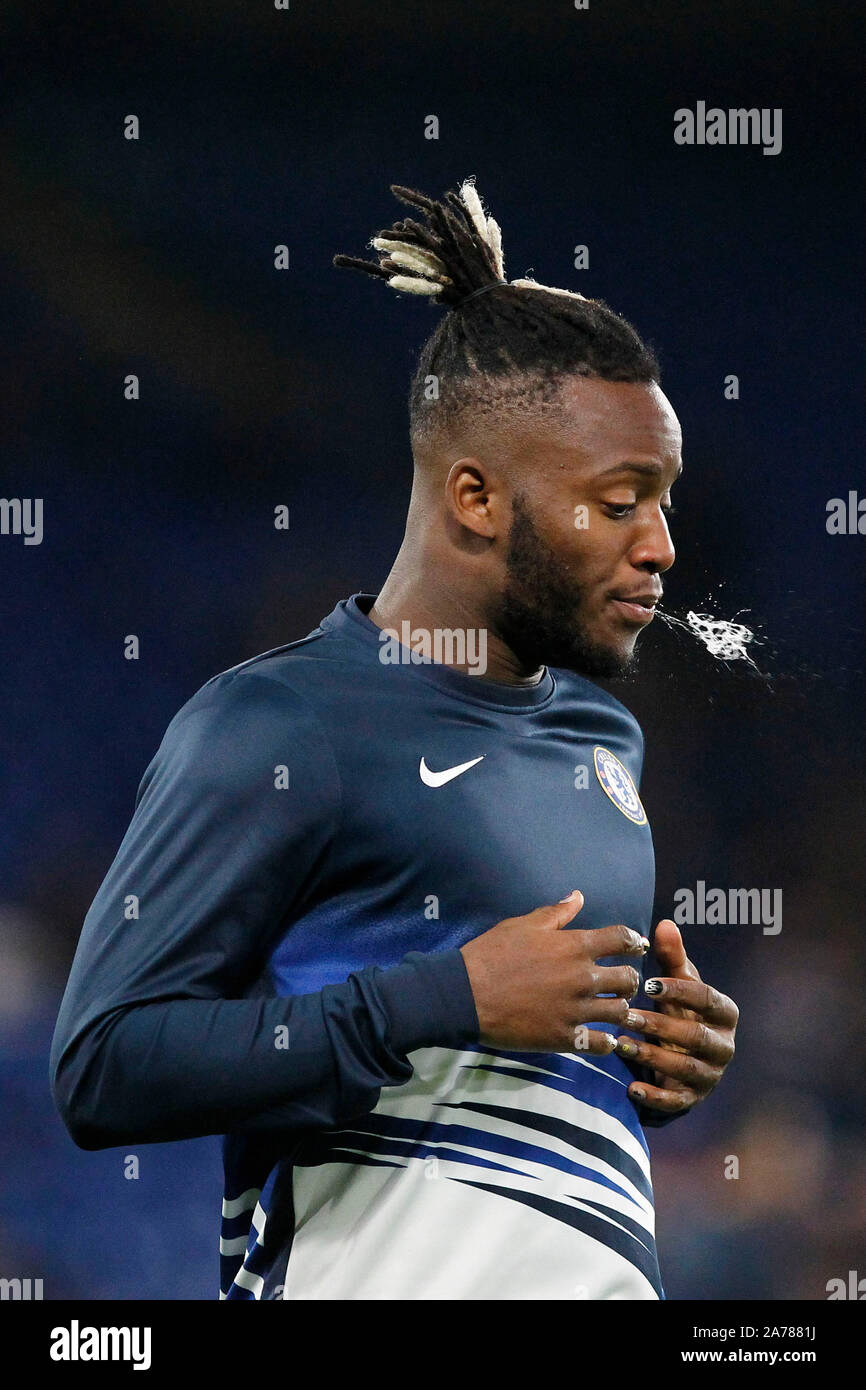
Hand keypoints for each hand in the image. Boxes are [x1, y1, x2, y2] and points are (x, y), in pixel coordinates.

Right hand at [459, 890, 649, 1053]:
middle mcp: (583, 978)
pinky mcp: (564, 1037)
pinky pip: (601, 1044)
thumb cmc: (492, 954)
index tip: (637, 946)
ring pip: (619, 1012)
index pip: (621, 939)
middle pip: (628, 978)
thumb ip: (555, 913)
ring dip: (620, 1009)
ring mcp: (576, 1010)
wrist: (466, 994)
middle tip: (623, 982)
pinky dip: (606, 1042)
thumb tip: (578, 896)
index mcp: (575, 947)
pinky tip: (602, 1038)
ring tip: (613, 1009)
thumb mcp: (523, 925)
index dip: (634, 941)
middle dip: (630, 979)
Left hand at [615, 919, 737, 1113]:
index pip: (708, 999)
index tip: (648, 984)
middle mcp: (724, 1045)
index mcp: (725, 1013)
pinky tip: (630, 1087)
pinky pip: (676, 1101)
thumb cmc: (679, 1008)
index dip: (680, 992)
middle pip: (695, 1036)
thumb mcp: (676, 982)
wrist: (682, 1052)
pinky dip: (654, 1096)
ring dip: (652, 1056)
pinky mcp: (693, 1098)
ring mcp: (710, 1074)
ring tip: (621, 1044)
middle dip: (660, 1026)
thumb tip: (665, 924)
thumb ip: (672, 956)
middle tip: (626, 1015)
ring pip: (684, 1068)